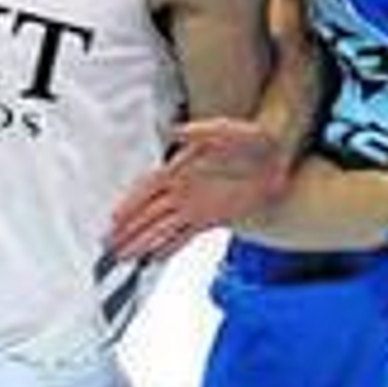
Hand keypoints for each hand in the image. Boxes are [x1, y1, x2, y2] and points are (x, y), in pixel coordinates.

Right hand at [110, 118, 288, 259]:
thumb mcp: (226, 129)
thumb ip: (199, 132)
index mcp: (181, 168)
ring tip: (122, 256)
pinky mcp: (211, 219)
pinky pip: (184, 236)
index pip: (148, 188)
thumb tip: (173, 132)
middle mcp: (183, 190)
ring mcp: (195, 207)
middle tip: (109, 244)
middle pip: (149, 213)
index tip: (116, 217)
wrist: (277, 154)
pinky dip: (169, 247)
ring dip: (142, 243)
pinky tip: (154, 257)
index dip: (131, 203)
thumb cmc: (251, 137)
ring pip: (162, 228)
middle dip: (129, 230)